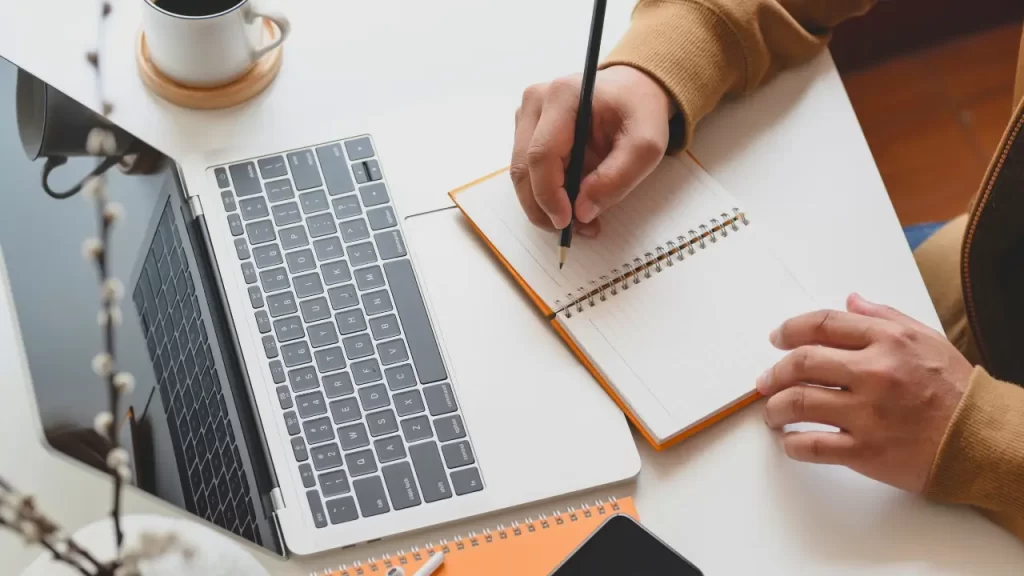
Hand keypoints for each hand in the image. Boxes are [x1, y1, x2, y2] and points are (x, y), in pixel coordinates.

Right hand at [511, 65, 673, 236]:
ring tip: (578, 221)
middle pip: (523, 168)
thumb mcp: (646, 146)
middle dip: (543, 208)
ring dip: (543, 205)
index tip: (568, 222)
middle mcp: (535, 101)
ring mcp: (526, 114)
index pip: (541, 155)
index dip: (549, 195)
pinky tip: (570, 203)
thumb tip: (582, 212)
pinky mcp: (526, 129)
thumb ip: (617, 178)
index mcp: (562, 96)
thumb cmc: (639, 112)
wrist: (633, 90)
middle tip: (573, 231)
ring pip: (521, 173)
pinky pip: (527, 171)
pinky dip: (544, 195)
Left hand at [756, 293, 973, 492]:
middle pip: (801, 363)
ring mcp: (867, 413)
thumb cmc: (955, 390)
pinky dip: (792, 444)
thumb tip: (850, 301)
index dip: (790, 330)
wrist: (982, 440)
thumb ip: (884, 317)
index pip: (822, 325)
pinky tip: (789, 442)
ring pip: (798, 403)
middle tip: (764, 381)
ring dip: (774, 408)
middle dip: (773, 372)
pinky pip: (812, 445)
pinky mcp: (865, 451)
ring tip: (772, 413)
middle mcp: (874, 373)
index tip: (776, 338)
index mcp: (887, 341)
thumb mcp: (926, 339)